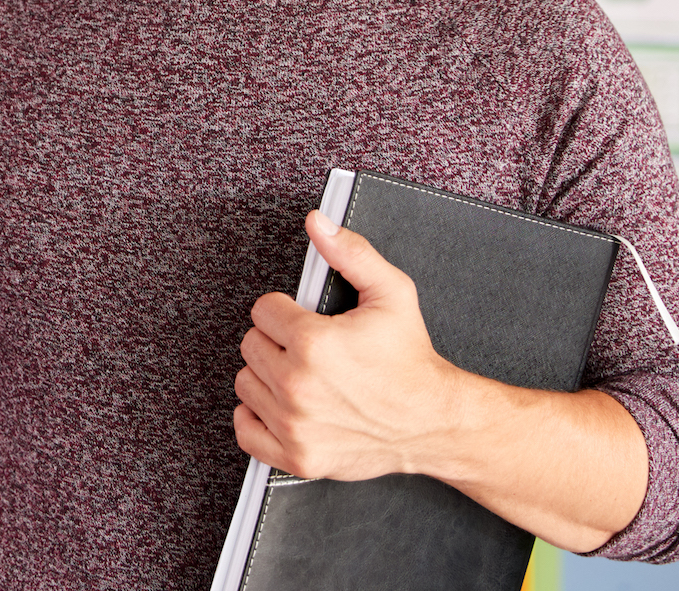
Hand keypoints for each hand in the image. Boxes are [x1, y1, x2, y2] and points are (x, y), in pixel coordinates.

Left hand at [233, 210, 462, 481]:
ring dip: (267, 375)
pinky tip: (283, 404)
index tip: (305, 318)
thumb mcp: (391, 292)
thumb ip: (350, 252)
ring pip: (246, 383)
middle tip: (307, 345)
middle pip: (251, 345)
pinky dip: (257, 417)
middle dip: (276, 339)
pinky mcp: (296, 456)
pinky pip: (246, 430)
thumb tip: (318, 222)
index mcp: (313, 343)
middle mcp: (297, 386)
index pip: (262, 310)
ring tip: (301, 372)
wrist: (432, 420)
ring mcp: (294, 425)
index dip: (286, 309)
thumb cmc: (410, 358)